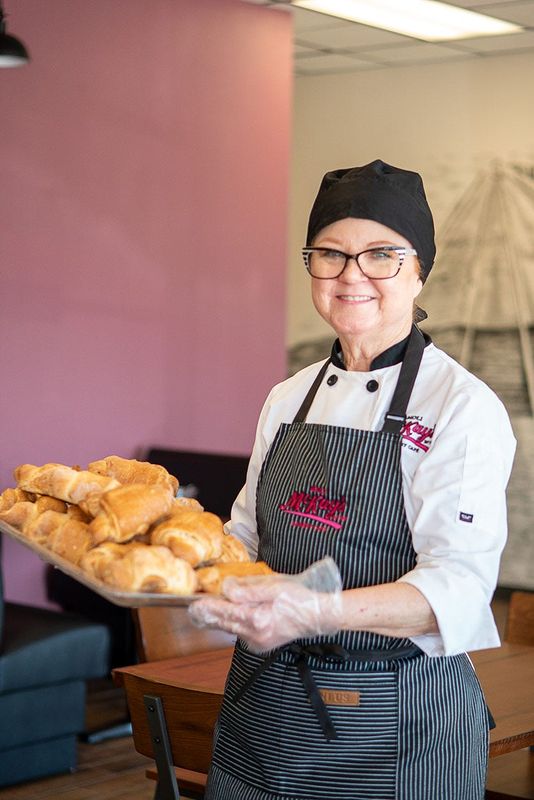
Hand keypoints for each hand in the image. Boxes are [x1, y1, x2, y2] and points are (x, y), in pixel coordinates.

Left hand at [188, 558, 343, 653]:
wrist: (317, 617)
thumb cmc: (298, 598)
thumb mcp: (273, 586)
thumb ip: (248, 589)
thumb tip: (227, 589)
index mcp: (258, 619)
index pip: (226, 612)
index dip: (209, 607)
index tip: (195, 603)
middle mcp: (256, 634)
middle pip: (225, 624)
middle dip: (209, 615)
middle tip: (193, 609)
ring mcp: (258, 642)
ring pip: (232, 629)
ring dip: (220, 619)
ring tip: (206, 610)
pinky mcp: (261, 644)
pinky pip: (241, 633)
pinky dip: (233, 624)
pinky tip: (228, 616)